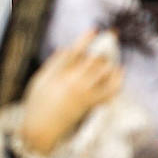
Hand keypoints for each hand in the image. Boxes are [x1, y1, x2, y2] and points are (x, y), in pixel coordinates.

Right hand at [19, 29, 123, 155]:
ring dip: (108, 64)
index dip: (85, 39)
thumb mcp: (40, 79)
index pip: (75, 52)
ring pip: (103, 73)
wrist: (41, 128)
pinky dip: (117, 82)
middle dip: (101, 51)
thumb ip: (54, 63)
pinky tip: (119, 74)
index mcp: (58, 73)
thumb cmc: (37, 103)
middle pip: (93, 61)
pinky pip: (109, 92)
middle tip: (107, 44)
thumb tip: (66, 48)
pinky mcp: (90, 104)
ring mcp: (83, 93)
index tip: (94, 29)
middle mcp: (73, 82)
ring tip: (110, 60)